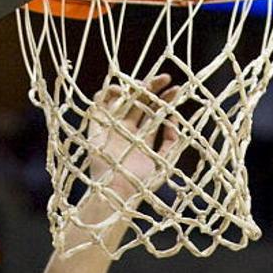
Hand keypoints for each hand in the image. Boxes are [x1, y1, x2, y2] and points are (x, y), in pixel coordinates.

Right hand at [87, 74, 179, 198]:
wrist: (118, 194)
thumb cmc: (143, 183)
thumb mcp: (165, 162)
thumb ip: (172, 141)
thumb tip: (176, 119)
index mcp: (143, 136)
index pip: (155, 111)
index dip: (165, 98)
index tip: (177, 88)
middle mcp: (127, 130)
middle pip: (140, 102)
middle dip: (152, 88)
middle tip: (164, 78)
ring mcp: (111, 129)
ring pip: (120, 101)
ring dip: (130, 89)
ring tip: (142, 84)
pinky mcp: (95, 131)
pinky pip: (96, 109)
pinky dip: (103, 97)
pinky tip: (117, 90)